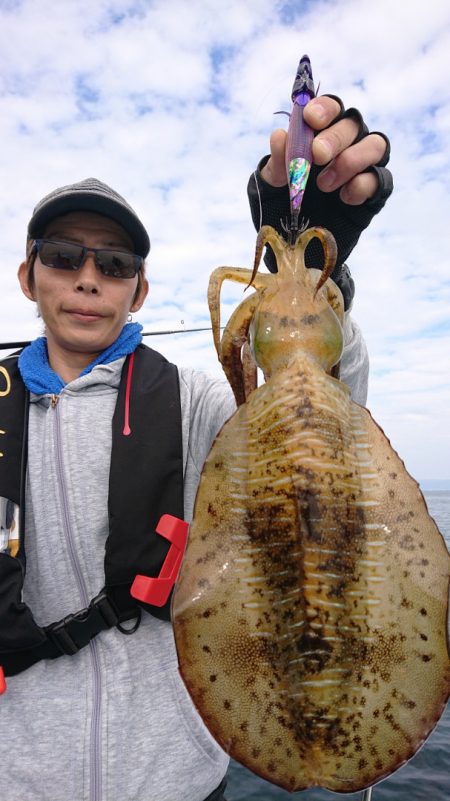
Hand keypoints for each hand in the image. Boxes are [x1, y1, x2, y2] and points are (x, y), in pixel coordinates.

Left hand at [261, 95, 389, 205]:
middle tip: (317, 155)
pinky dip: (362, 185)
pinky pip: (380, 179)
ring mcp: (364, 166)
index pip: (331, 107)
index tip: (310, 118)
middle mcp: (348, 142)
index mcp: (322, 133)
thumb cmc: (285, 203)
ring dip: (351, 160)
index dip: (324, 108)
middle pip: (353, 123)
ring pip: (375, 146)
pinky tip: (343, 197)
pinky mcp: (374, 191)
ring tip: (324, 184)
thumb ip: (277, 162)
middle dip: (335, 137)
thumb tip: (280, 135)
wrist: (297, 241)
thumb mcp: (272, 185)